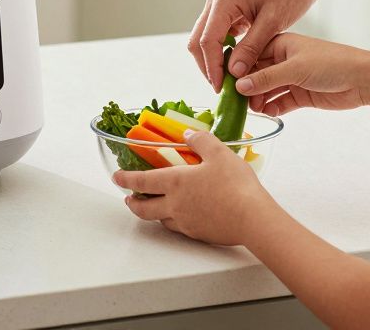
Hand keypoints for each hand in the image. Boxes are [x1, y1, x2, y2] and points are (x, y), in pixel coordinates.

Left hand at [112, 130, 272, 245]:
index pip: (141, 181)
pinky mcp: (199, 234)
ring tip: (155, 206)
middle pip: (143, 209)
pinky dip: (173, 221)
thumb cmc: (236, 185)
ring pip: (160, 219)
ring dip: (153, 212)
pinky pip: (179, 228)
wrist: (253, 219)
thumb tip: (187, 135)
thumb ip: (201, 140)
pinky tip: (182, 216)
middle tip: (128, 198)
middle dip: (132, 202)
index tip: (116, 177)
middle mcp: (175, 205)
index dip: (125, 179)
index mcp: (175, 183)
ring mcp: (186, 222)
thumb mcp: (219, 153)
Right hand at [188, 0, 324, 89]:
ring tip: (229, 81)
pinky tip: (236, 65)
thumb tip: (234, 73)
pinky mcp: (227, 10)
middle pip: (199, 40)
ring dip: (214, 60)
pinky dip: (222, 51)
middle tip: (223, 88)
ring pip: (205, 39)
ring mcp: (219, 4)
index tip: (221, 88)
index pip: (208, 40)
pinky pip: (217, 34)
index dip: (212, 67)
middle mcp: (216, 0)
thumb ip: (251, 48)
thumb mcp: (274, 22)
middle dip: (208, 66)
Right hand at [236, 33, 369, 115]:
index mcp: (279, 44)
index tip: (224, 83)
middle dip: (246, 87)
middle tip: (236, 100)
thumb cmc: (332, 62)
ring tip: (253, 109)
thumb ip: (266, 78)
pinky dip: (272, 107)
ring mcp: (291, 78)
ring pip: (266, 90)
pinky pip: (279, 102)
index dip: (237, 69)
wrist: (364, 79)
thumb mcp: (295, 68)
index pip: (250, 55)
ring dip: (258, 99)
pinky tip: (268, 112)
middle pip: (256, 75)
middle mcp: (282, 60)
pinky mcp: (300, 94)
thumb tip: (239, 86)